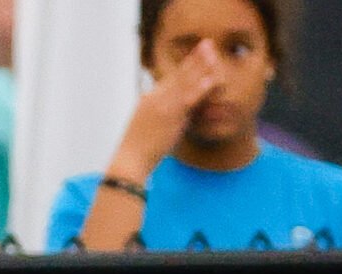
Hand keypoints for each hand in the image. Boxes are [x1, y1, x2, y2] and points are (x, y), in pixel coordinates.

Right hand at [112, 40, 220, 179]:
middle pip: (178, 75)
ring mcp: (163, 105)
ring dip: (200, 65)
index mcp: (148, 100)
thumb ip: (156, 119)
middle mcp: (155, 98)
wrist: (128, 161)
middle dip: (193, 58)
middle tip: (207, 43)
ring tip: (213, 52)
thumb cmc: (134, 152)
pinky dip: (200, 88)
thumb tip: (167, 122)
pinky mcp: (169, 116)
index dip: (184, 66)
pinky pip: (189, 99)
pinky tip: (211, 79)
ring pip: (185, 82)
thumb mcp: (143, 130)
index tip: (196, 54)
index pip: (170, 80)